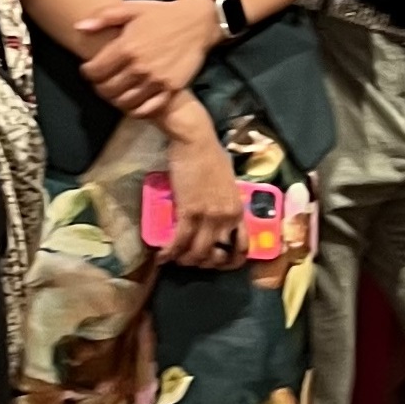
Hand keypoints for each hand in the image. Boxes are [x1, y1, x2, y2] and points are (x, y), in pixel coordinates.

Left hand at [75, 0, 219, 115]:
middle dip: (99, 87)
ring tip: (116, 91)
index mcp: (127, 47)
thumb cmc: (162, 14)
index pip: (95, 71)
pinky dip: (135, 109)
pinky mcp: (171, 89)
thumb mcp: (131, 8)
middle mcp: (140, 66)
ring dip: (115, 99)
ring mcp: (156, 80)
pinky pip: (147, 109)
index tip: (89, 69)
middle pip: (107, 89)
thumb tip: (79, 28)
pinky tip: (133, 101)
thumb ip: (103, 17)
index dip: (87, 72)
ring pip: (125, 102)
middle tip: (101, 81)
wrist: (197, 23)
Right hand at [162, 120, 243, 268]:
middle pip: (217, 255)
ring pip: (197, 253)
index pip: (243, 247)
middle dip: (202, 263)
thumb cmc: (210, 155)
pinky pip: (179, 241)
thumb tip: (218, 216)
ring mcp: (209, 216)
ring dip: (185, 260)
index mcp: (238, 210)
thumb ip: (225, 203)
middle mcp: (227, 217)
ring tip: (175, 258)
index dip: (231, 262)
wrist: (195, 140)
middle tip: (191, 259)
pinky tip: (162, 256)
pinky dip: (169, 252)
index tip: (219, 262)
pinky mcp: (188, 211)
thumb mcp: (227, 183)